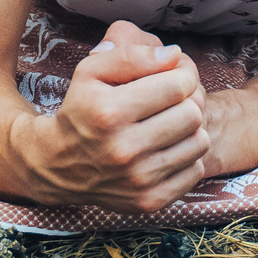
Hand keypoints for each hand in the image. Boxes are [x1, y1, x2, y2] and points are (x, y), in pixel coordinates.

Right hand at [23, 19, 211, 210]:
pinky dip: (186, 157)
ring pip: (199, 142)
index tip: (176, 77)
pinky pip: (195, 170)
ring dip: (190, 130)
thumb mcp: (91, 71)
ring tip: (169, 125)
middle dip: (187, 102)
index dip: (184, 75)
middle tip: (172, 102)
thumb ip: (132, 55)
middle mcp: (124, 149)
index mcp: (109, 113)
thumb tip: (174, 55)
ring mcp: (138, 180)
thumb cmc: (81, 110)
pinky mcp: (150, 201)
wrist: (58, 165)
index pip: (177, 86)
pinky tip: (165, 149)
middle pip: (192, 114)